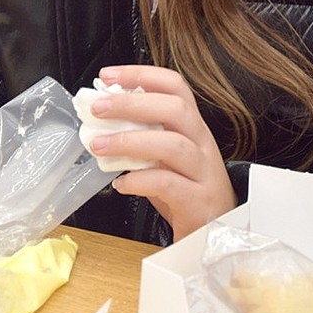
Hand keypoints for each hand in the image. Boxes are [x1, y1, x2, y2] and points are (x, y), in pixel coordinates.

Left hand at [89, 65, 236, 239]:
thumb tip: (101, 122)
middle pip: (175, 108)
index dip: (141, 75)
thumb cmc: (185, 193)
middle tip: (98, 108)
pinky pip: (168, 184)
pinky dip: (139, 181)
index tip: (108, 75)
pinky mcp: (199, 201)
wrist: (214, 236)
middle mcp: (202, 144)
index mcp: (192, 127)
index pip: (175, 87)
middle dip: (132, 103)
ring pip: (172, 145)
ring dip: (130, 142)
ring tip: (99, 146)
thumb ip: (141, 140)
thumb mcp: (164, 160)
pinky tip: (120, 184)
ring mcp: (204, 172)